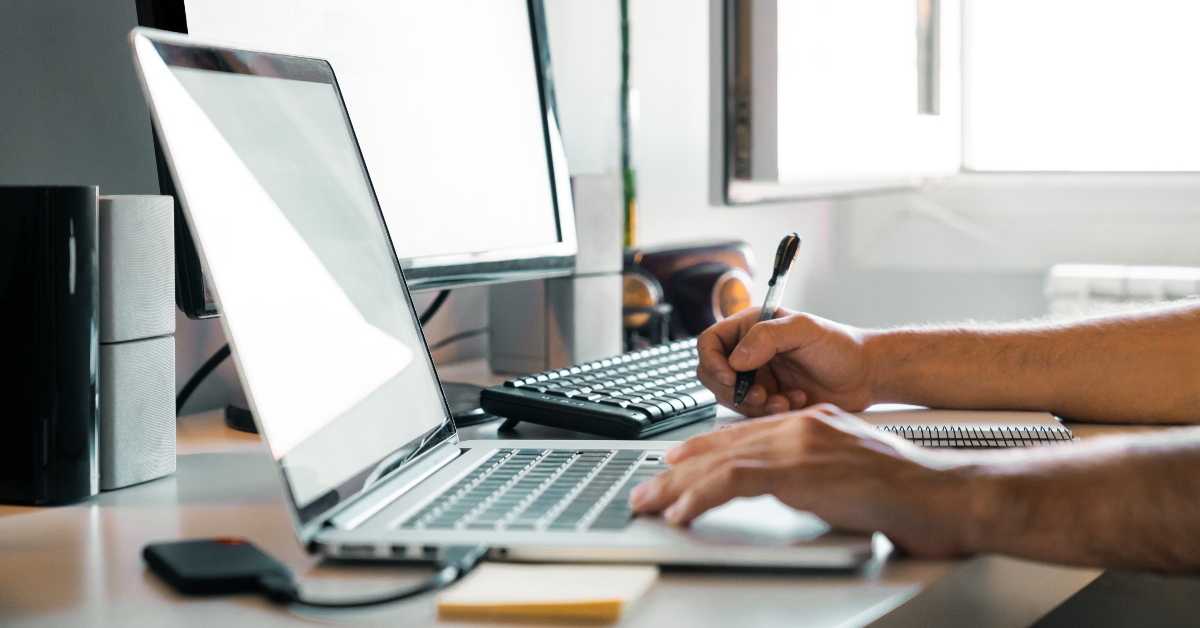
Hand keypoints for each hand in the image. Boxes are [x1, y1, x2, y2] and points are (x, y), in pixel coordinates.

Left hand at [628, 405, 972, 557]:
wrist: (942, 494)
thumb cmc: (908, 492)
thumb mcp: (850, 473)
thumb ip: (817, 474)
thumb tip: (797, 490)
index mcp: (811, 424)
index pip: (743, 435)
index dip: (702, 450)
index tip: (674, 463)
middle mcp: (799, 426)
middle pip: (722, 446)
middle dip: (677, 470)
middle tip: (646, 490)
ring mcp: (797, 445)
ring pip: (718, 463)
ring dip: (676, 486)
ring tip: (650, 504)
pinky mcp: (798, 470)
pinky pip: (733, 482)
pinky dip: (700, 497)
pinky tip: (682, 513)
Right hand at [697, 308, 873, 416]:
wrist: (865, 376)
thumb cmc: (840, 346)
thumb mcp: (804, 330)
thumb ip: (767, 337)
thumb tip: (736, 359)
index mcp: (751, 327)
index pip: (710, 342)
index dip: (712, 361)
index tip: (729, 377)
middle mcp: (749, 352)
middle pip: (714, 375)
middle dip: (733, 390)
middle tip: (760, 395)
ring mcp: (758, 378)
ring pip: (731, 398)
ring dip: (755, 404)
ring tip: (784, 400)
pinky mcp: (769, 400)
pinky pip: (752, 413)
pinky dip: (770, 413)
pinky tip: (794, 401)